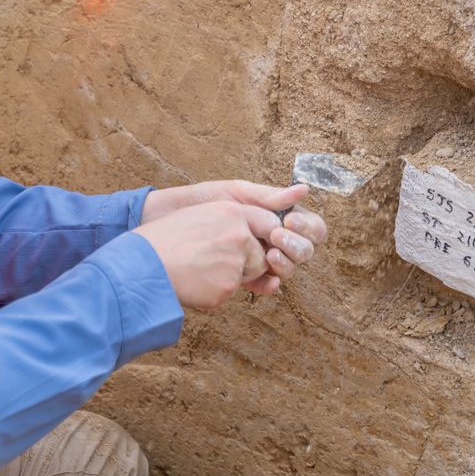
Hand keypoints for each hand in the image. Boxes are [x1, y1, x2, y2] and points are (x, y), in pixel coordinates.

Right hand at [134, 200, 272, 309]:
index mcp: (231, 211)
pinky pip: (229, 291)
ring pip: (248, 274)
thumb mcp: (198, 215)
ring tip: (199, 269)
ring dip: (231, 276)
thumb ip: (227, 221)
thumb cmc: (162, 239)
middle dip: (246, 262)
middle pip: (261, 254)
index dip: (264, 236)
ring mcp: (235, 262)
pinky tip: (193, 281)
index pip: (268, 222)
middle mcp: (239, 234)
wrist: (142, 263)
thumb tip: (248, 234)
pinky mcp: (227, 286)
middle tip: (213, 261)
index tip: (255, 244)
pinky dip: (214, 291)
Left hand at [141, 180, 328, 290]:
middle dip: (297, 245)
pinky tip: (268, 282)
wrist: (165, 225)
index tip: (290, 221)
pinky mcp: (242, 277)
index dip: (308, 226)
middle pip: (304, 249)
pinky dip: (271, 285)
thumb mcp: (234, 194)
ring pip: (288, 268)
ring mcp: (258, 259)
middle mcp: (272, 239)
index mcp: (274, 216)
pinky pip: (266, 285)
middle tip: (277, 238)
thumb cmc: (198, 203)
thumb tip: (304, 190)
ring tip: (270, 256)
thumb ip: (268, 197)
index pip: (310, 226)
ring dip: (287, 264)